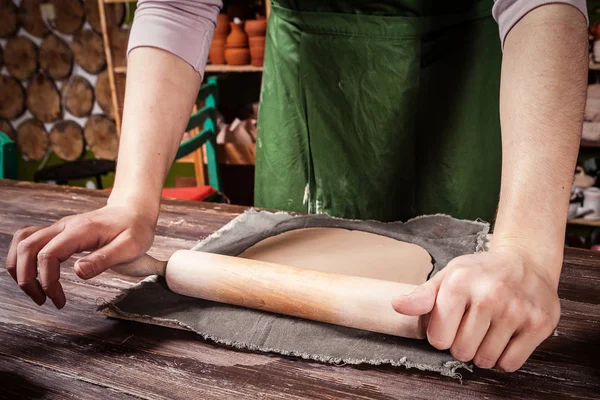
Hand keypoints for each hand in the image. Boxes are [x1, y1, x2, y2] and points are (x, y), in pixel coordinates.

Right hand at [5, 204, 155, 308]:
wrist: (134, 211)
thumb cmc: (135, 229)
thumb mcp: (130, 247)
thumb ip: (104, 259)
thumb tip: (78, 272)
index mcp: (81, 230)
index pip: (49, 254)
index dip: (48, 281)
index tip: (59, 300)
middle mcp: (64, 226)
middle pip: (27, 247)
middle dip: (26, 278)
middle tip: (42, 300)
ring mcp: (59, 227)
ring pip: (23, 241)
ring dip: (20, 267)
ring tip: (35, 291)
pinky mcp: (58, 232)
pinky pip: (29, 240)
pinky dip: (24, 258)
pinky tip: (35, 275)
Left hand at [391, 250, 560, 371]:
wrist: (526, 262)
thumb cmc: (481, 273)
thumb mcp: (448, 276)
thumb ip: (422, 296)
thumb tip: (396, 305)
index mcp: (459, 284)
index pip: (438, 339)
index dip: (441, 335)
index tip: (450, 323)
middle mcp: (489, 296)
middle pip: (462, 351)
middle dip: (462, 344)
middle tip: (471, 326)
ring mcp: (516, 310)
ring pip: (486, 360)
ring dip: (483, 352)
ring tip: (488, 329)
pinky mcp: (539, 323)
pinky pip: (510, 363)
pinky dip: (504, 358)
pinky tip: (504, 337)